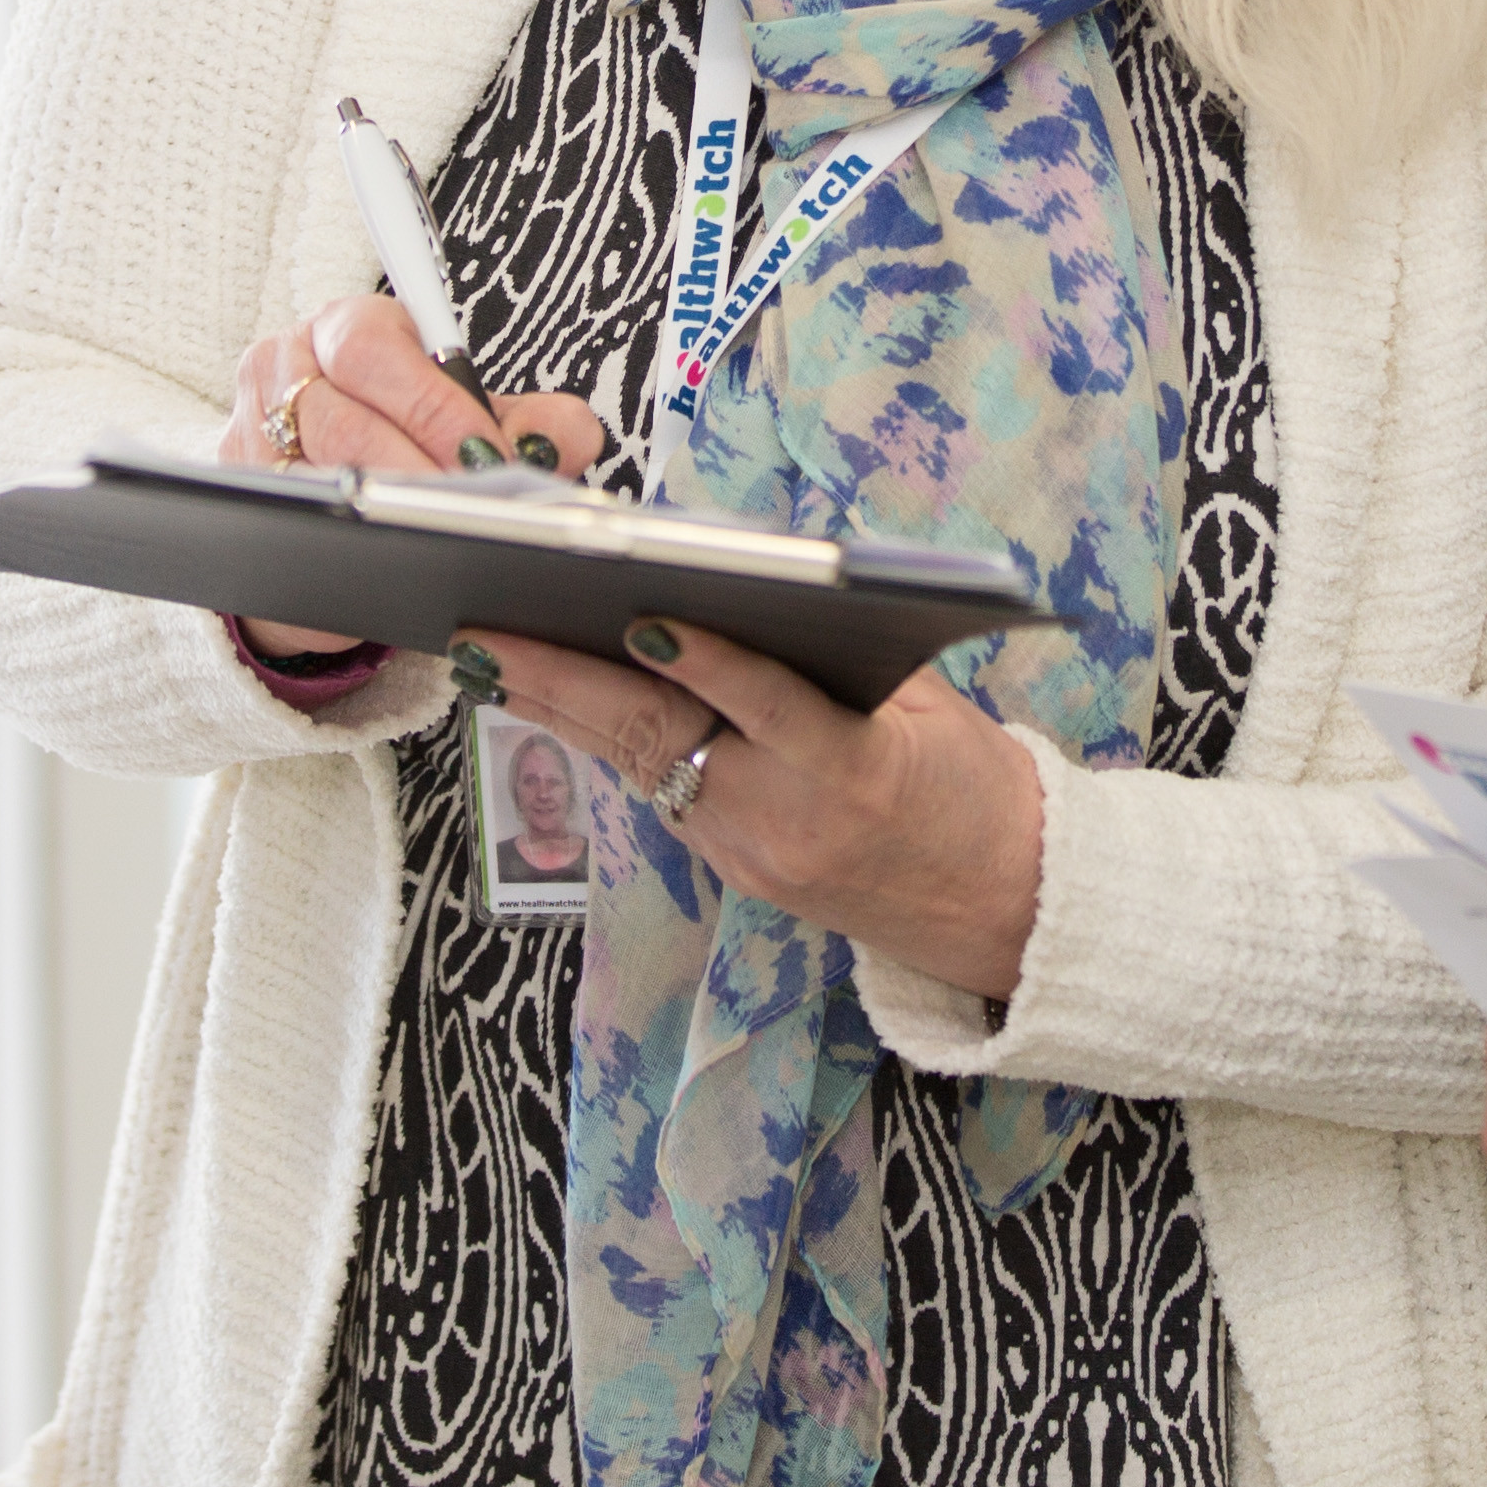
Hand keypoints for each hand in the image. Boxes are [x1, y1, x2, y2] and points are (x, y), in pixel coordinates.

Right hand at [219, 299, 603, 658]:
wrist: (325, 499)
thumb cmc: (403, 440)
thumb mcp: (469, 420)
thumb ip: (529, 421)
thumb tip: (567, 438)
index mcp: (345, 327)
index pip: (375, 348)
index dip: (434, 404)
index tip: (485, 454)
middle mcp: (285, 369)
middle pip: (341, 418)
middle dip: (415, 466)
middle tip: (470, 504)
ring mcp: (251, 437)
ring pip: (312, 476)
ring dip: (383, 510)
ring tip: (443, 533)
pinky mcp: (243, 500)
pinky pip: (290, 522)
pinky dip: (347, 541)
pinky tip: (395, 558)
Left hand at [480, 616, 1046, 1004]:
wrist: (1000, 907)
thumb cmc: (974, 787)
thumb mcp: (935, 709)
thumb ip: (850, 654)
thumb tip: (757, 579)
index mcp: (859, 773)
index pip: (770, 708)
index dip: (707, 663)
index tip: (643, 616)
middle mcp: (790, 824)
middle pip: (663, 741)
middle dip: (566, 680)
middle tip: (488, 629)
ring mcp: (751, 857)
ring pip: (638, 765)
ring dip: (557, 706)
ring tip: (487, 651)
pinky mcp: (732, 872)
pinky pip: (657, 790)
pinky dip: (604, 736)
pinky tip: (550, 695)